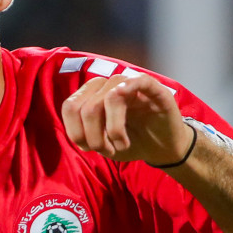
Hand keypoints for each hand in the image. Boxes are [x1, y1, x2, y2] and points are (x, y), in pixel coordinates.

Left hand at [60, 71, 191, 165]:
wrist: (163, 147)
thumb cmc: (130, 141)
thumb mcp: (101, 143)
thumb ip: (84, 135)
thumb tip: (77, 134)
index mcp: (91, 95)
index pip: (70, 107)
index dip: (76, 132)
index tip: (90, 148)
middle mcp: (107, 84)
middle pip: (87, 107)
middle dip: (94, 138)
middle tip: (108, 150)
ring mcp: (130, 83)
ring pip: (109, 98)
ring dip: (114, 131)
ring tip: (121, 145)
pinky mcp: (152, 86)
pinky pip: (137, 81)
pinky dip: (128, 99)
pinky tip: (127, 123)